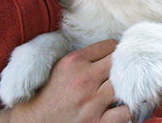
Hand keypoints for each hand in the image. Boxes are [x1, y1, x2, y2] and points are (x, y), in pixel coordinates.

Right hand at [0, 40, 132, 122]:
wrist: (34, 121)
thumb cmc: (48, 92)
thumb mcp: (60, 65)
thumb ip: (82, 56)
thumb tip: (107, 47)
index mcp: (74, 61)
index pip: (109, 45)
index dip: (114, 49)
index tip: (114, 55)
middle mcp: (84, 79)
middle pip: (118, 62)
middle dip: (122, 64)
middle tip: (122, 68)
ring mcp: (92, 102)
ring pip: (124, 85)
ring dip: (125, 85)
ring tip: (123, 86)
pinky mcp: (97, 122)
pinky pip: (125, 112)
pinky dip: (126, 109)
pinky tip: (121, 106)